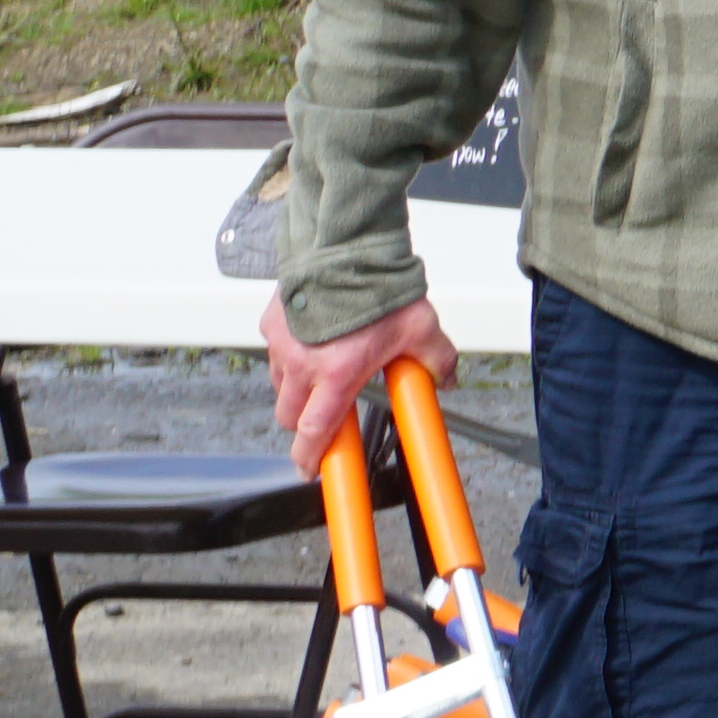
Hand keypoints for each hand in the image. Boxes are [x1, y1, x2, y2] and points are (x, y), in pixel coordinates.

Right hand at [265, 292, 455, 466]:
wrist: (346, 248)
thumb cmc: (379, 287)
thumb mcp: (421, 329)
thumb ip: (436, 360)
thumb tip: (447, 378)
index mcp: (336, 374)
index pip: (315, 431)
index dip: (311, 456)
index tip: (311, 469)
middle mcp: (301, 363)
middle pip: (289, 415)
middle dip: (303, 425)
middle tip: (322, 421)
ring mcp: (281, 344)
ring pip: (279, 386)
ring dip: (296, 391)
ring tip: (322, 378)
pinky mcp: (270, 323)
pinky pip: (275, 353)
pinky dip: (289, 358)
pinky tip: (312, 345)